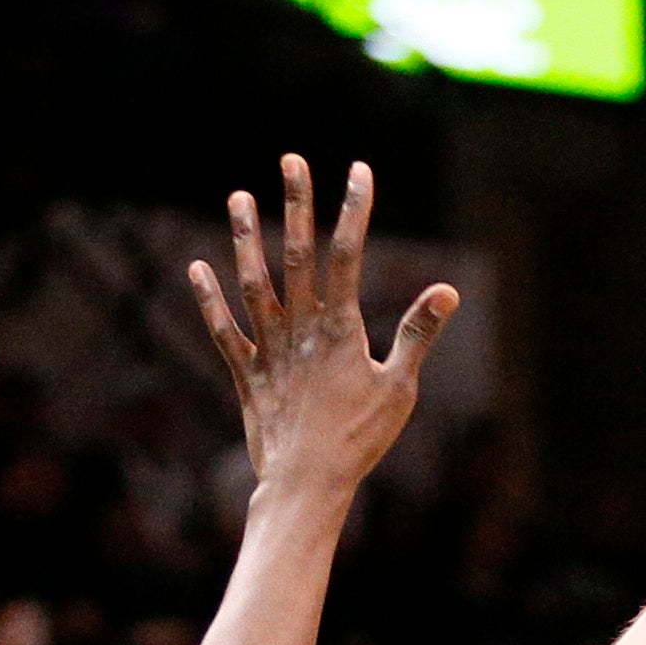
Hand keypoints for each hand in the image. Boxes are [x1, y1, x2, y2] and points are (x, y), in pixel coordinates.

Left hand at [187, 157, 458, 500]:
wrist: (306, 484)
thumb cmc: (359, 440)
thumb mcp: (400, 388)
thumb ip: (418, 334)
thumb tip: (448, 291)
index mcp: (340, 329)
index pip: (348, 255)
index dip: (354, 210)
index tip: (358, 170)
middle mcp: (300, 330)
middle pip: (298, 255)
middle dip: (297, 204)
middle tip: (291, 160)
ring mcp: (268, 349)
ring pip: (254, 283)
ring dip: (246, 238)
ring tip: (239, 196)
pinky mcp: (246, 374)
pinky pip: (223, 330)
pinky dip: (208, 299)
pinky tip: (197, 266)